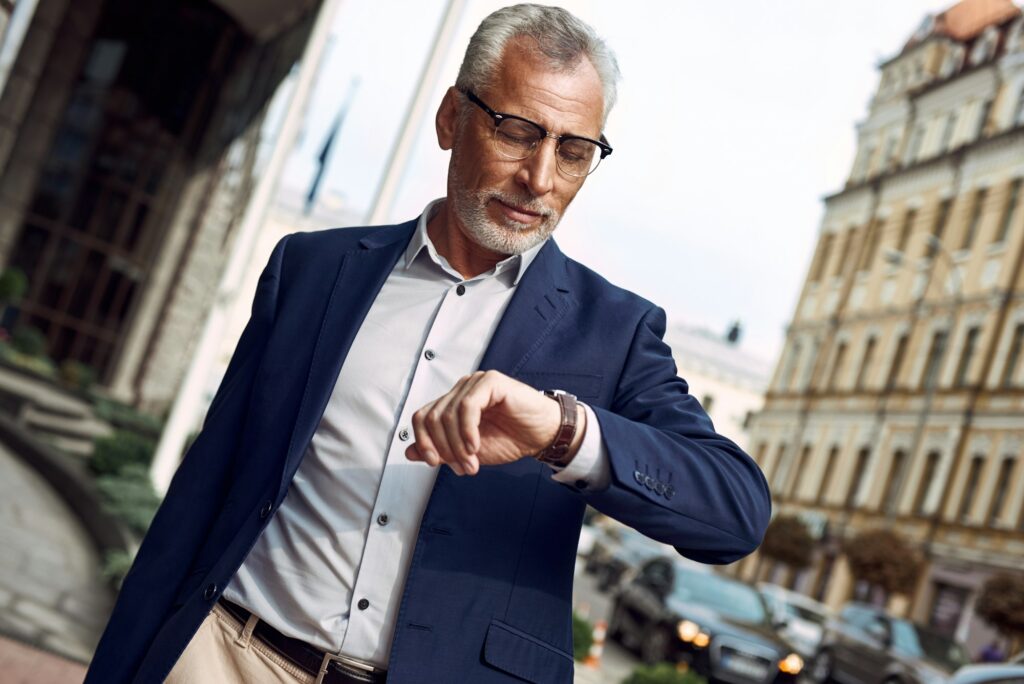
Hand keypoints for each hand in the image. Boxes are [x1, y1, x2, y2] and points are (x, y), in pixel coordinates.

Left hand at [404, 370, 584, 475]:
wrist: (542, 436)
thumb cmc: (510, 439)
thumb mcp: (468, 452)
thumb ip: (441, 451)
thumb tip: (410, 452)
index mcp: (452, 404)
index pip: (422, 417)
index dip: (423, 441)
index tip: (433, 463)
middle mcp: (461, 390)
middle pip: (432, 417)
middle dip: (444, 448)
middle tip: (463, 467)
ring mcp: (475, 383)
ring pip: (448, 414)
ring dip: (458, 445)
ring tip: (472, 461)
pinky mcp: (491, 382)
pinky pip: (467, 406)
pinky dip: (467, 431)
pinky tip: (476, 445)